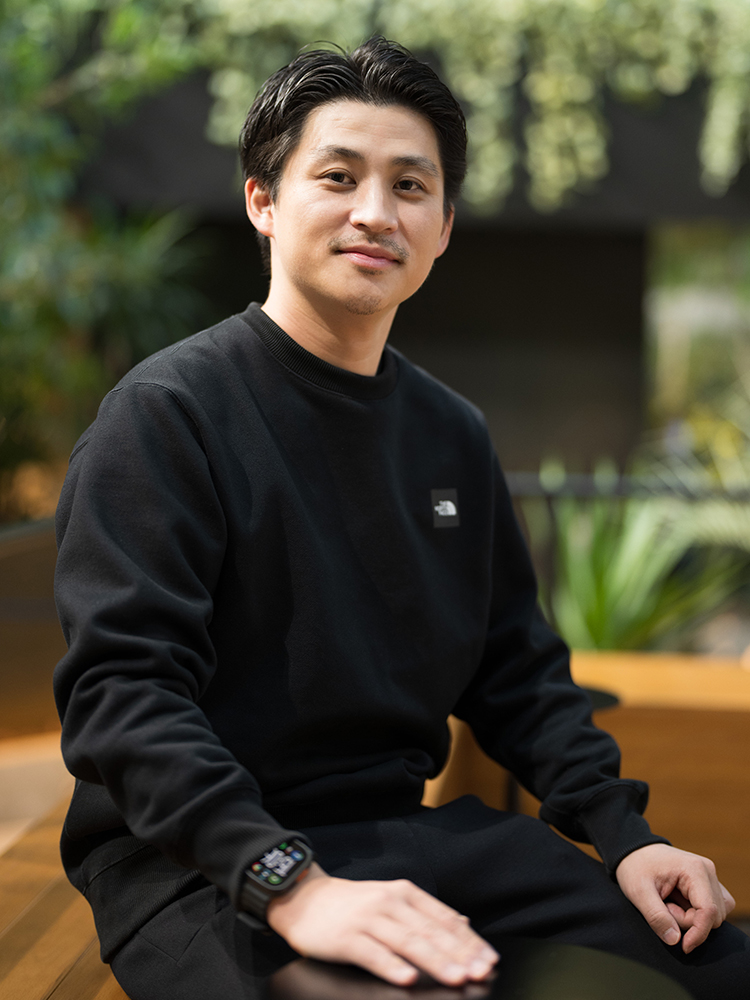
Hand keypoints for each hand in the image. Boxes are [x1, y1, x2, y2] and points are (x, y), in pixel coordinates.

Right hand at [266, 863, 498, 986]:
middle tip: (481, 972)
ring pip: (407, 941)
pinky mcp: (347, 937)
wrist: (304, 898)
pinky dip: (392, 966)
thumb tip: (463, 922)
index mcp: (404, 893)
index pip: (443, 918)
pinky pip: (373, 954)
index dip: (468, 940)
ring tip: (456, 977)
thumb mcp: (392, 898)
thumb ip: (426, 912)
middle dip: (459, 953)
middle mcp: (389, 902)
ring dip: (434, 961)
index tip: (488, 959)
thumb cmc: (353, 904)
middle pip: (430, 930)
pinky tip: (407, 979)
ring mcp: (368, 919)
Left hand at [615, 843, 734, 952]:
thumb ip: (657, 917)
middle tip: (664, 907)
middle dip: (689, 921)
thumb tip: (675, 940)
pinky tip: (678, 904)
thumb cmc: (635, 867)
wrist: (633, 851)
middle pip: (713, 915)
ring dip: (693, 918)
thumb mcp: (638, 892)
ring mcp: (710, 876)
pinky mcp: (708, 883)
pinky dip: (697, 913)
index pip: (709, 911)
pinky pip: (714, 908)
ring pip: (715, 914)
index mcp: (694, 869)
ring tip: (669, 904)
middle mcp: (708, 870)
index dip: (698, 934)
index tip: (683, 947)